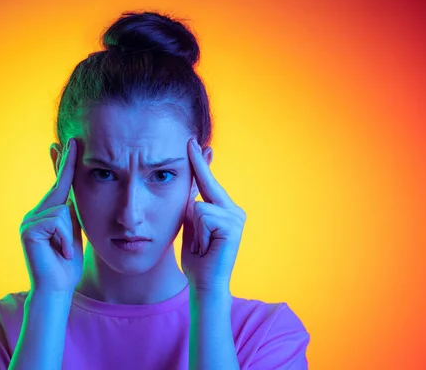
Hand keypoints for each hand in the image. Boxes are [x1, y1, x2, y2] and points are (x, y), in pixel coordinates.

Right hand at [19, 138, 83, 293]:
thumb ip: (70, 214)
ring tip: (63, 251)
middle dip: (66, 164)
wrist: (57, 288)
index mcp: (47, 215)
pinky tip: (58, 252)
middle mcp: (35, 214)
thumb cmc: (66, 264)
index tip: (62, 144)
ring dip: (69, 234)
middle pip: (58, 187)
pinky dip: (64, 239)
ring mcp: (29, 221)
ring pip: (62, 210)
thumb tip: (71, 193)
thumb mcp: (73, 233)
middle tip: (73, 139)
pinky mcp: (28, 230)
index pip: (56, 186)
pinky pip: (57, 222)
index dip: (60, 164)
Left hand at [181, 138, 246, 292]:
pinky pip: (203, 215)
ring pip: (199, 205)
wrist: (204, 283)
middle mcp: (234, 210)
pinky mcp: (232, 226)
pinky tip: (206, 247)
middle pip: (207, 184)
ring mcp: (236, 218)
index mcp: (224, 209)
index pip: (208, 181)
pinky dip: (199, 233)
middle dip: (197, 169)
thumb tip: (190, 181)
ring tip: (202, 244)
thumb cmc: (197, 256)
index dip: (200, 162)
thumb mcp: (191, 224)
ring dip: (194, 228)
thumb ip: (191, 203)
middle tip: (190, 144)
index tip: (193, 141)